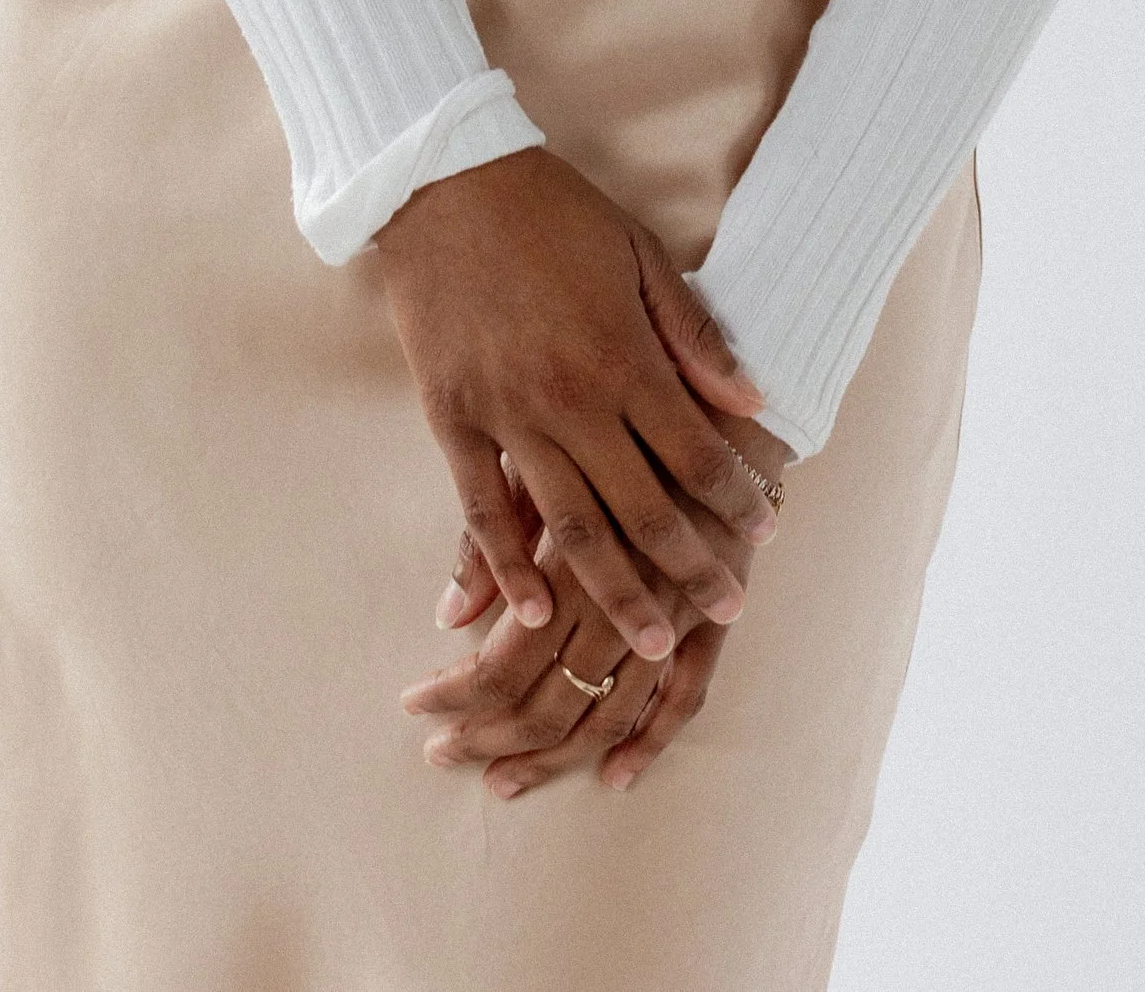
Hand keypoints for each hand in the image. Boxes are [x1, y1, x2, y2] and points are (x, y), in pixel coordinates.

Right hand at [371, 147, 779, 667]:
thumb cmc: (552, 211)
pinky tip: (530, 612)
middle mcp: (569, 399)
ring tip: (651, 643)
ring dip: (615, 591)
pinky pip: (480, 510)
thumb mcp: (639, 254)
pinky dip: (505, 568)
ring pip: (569, 527)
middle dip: (692, 566)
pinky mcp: (451, 418)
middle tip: (729, 611)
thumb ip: (693, 335)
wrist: (445, 180)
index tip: (766, 536)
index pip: (695, 452)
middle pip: (643, 507)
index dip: (735, 500)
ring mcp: (506, 415)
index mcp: (622, 356)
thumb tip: (751, 398)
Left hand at [404, 418, 793, 795]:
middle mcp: (621, 586)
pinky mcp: (717, 606)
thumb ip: (495, 531)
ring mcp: (673, 602)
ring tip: (506, 779)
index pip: (501, 658)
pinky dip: (651, 740)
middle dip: (490, 737)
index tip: (415, 708)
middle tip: (443, 754)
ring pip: (608, 707)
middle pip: (547, 695)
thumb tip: (448, 615)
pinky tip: (616, 774)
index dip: (456, 694)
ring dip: (556, 754)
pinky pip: (688, 694)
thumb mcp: (538, 443)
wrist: (728, 364)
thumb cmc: (608, 402)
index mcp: (567, 546)